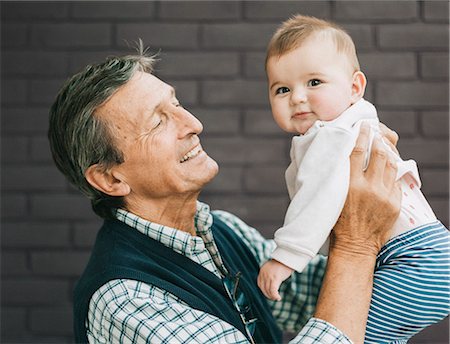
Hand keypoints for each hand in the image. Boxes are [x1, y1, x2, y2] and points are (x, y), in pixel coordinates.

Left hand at [257, 260, 293, 300]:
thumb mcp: (272, 269)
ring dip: (272, 296)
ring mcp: (269, 276)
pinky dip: (275, 296)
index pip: (260, 284)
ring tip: (277, 298)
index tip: (269, 294)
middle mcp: (264, 273)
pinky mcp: (275, 278)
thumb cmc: (282, 264)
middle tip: (273, 298)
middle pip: (263, 288)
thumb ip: (269, 275)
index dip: (264, 291)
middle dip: (268, 295)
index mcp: (262, 270)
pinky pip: (273, 290)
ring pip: (268, 290)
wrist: (288, 258)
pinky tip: (278, 298)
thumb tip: (271, 285)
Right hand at [331, 122, 401, 256]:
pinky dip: (389, 173)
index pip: (359, 151)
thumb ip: (340, 176)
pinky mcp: (395, 203)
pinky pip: (394, 181)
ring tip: (383, 147)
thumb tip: (344, 155)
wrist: (355, 244)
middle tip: (376, 132)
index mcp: (351, 184)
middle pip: (379, 154)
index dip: (362, 135)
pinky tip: (385, 169)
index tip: (364, 126)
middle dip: (378, 140)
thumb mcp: (333, 196)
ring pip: (391, 165)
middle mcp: (369, 187)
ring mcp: (385, 195)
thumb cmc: (338, 220)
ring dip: (387, 153)